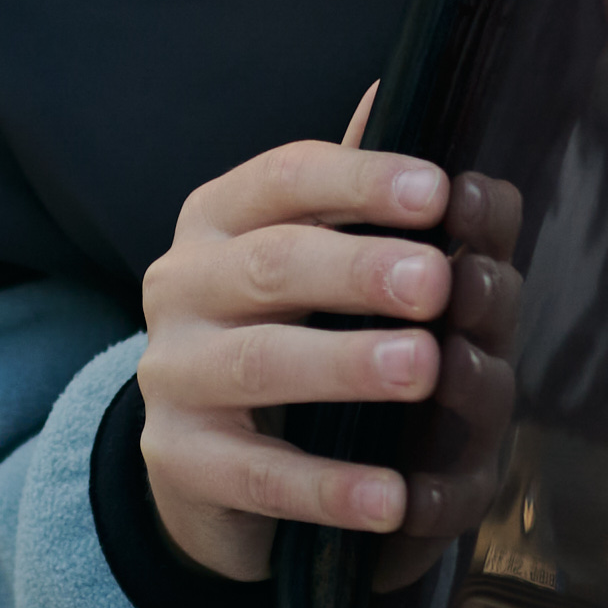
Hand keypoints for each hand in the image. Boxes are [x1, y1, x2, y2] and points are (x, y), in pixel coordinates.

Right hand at [138, 92, 452, 586]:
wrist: (207, 459)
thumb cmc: (288, 331)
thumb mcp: (319, 259)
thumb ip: (364, 200)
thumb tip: (410, 110)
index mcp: (220, 218)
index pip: (286, 179)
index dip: (361, 180)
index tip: (437, 190)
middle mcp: (180, 284)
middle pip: (272, 265)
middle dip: (358, 270)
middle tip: (436, 282)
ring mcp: (170, 375)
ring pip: (260, 364)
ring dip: (345, 365)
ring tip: (423, 369)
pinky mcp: (178, 462)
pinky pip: (256, 476)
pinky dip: (327, 488)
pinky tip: (390, 497)